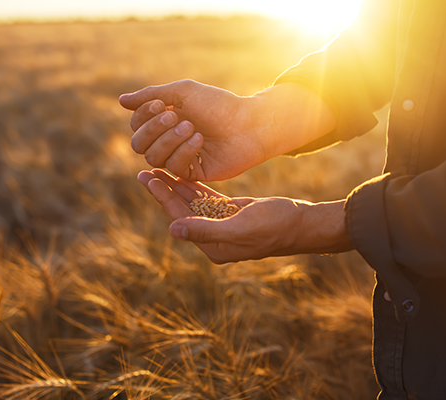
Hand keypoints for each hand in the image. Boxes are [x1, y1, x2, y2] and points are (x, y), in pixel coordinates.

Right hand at [120, 81, 336, 181]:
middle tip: (174, 115)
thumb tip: (121, 100)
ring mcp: (180, 158)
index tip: (162, 104)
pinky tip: (200, 140)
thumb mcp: (183, 92)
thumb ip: (151, 96)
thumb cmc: (218, 105)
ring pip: (153, 157)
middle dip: (153, 129)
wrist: (248, 123)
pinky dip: (184, 151)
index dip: (143, 116)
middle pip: (138, 144)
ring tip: (191, 127)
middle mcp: (169, 141)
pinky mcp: (192, 173)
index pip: (137, 125)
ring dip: (169, 139)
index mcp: (165, 122)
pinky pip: (174, 167)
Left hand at [138, 169, 352, 263]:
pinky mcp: (231, 213)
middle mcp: (214, 238)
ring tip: (157, 169)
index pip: (180, 218)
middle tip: (144, 170)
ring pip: (192, 203)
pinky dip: (194, 187)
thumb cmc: (275, 227)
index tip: (147, 178)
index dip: (163, 198)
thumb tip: (173, 230)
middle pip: (182, 210)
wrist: (301, 223)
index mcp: (213, 246)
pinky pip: (207, 199)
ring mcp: (222, 225)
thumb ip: (206, 230)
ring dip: (176, 186)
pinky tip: (182, 174)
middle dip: (164, 190)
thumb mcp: (240, 228)